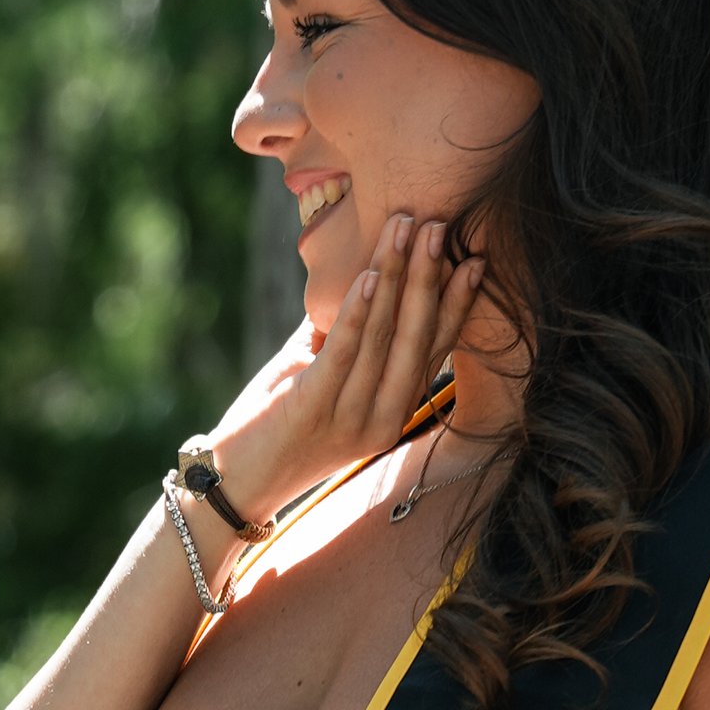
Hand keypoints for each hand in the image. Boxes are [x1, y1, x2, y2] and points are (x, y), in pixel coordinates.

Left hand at [204, 215, 485, 533]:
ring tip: (405, 229)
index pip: (436, 348)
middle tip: (440, 224)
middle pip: (418, 337)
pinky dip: (358, 312)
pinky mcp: (314, 412)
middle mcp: (384, 419)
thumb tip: (364, 274)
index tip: (475, 257)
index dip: (457, 302)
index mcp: (393, 409)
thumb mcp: (322, 377)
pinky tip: (370, 274)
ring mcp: (351, 420)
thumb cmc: (278, 424)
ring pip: (385, 337)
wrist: (235, 485)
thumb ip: (345, 335)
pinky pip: (344, 354)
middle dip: (430, 277)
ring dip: (397, 278)